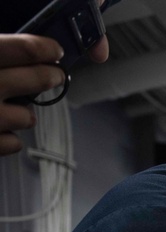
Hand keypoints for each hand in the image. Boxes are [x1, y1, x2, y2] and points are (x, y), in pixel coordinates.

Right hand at [0, 34, 63, 154]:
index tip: (56, 51)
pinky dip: (8, 138)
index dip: (47, 49)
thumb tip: (37, 49)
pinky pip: (14, 143)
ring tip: (8, 108)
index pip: (25, 49)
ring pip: (27, 118)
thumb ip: (1, 51)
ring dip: (23, 114)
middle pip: (38, 79)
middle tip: (54, 75)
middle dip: (51, 77)